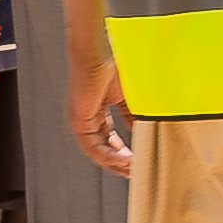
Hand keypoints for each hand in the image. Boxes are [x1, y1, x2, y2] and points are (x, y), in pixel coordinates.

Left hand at [74, 37, 133, 177]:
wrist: (99, 52)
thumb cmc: (114, 65)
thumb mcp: (130, 96)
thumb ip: (134, 114)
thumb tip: (143, 129)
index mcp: (97, 111)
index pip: (109, 138)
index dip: (124, 151)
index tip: (139, 160)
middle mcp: (86, 118)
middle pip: (102, 148)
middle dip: (119, 162)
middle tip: (136, 171)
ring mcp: (80, 121)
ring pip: (96, 151)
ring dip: (114, 163)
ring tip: (132, 170)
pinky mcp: (78, 121)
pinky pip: (91, 146)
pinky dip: (108, 156)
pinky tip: (122, 160)